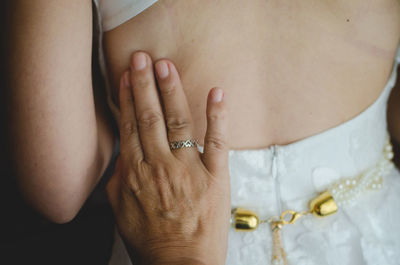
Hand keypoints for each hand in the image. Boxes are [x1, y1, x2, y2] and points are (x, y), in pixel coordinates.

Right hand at [106, 51, 229, 264]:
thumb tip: (122, 157)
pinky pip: (217, 142)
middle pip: (149, 117)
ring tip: (166, 67)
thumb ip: (120, 181)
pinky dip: (218, 116)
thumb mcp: (122, 212)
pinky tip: (217, 92)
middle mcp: (160, 166)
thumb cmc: (150, 241)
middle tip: (142, 59)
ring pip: (178, 123)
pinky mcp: (215, 177)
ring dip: (171, 92)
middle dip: (144, 85)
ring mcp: (189, 170)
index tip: (126, 77)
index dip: (127, 99)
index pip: (130, 127)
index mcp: (136, 174)